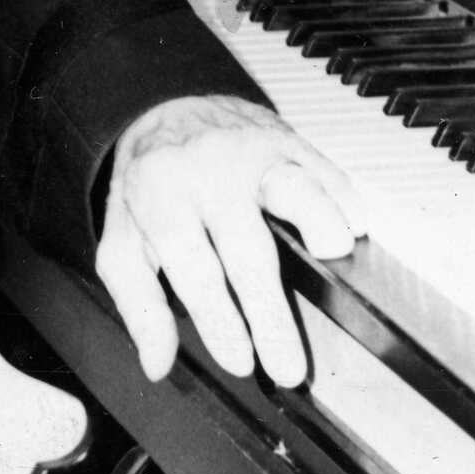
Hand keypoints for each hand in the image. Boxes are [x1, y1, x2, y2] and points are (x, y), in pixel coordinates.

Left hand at [96, 94, 365, 387]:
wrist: (164, 107)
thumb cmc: (148, 184)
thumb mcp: (123, 239)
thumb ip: (138, 303)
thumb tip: (157, 362)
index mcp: (160, 194)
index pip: (192, 264)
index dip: (218, 318)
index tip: (240, 362)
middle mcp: (207, 170)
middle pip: (247, 247)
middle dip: (270, 313)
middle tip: (289, 367)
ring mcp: (251, 150)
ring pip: (295, 189)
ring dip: (319, 224)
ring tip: (332, 260)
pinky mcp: (288, 139)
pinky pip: (324, 171)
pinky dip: (343, 201)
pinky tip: (351, 228)